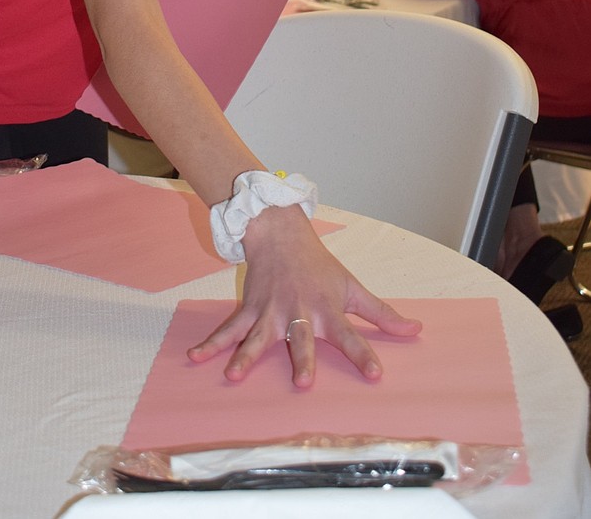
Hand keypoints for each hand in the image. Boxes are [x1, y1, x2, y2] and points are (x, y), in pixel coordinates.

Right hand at [188, 205, 420, 385]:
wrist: (280, 232)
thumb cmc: (320, 266)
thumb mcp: (353, 286)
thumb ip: (383, 314)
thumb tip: (417, 331)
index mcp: (328, 309)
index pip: (352, 334)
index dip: (364, 354)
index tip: (376, 374)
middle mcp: (299, 312)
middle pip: (302, 338)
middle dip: (302, 359)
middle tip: (302, 382)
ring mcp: (271, 311)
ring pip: (258, 337)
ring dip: (245, 356)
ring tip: (234, 376)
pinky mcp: (250, 308)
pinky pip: (229, 328)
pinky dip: (212, 344)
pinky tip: (196, 357)